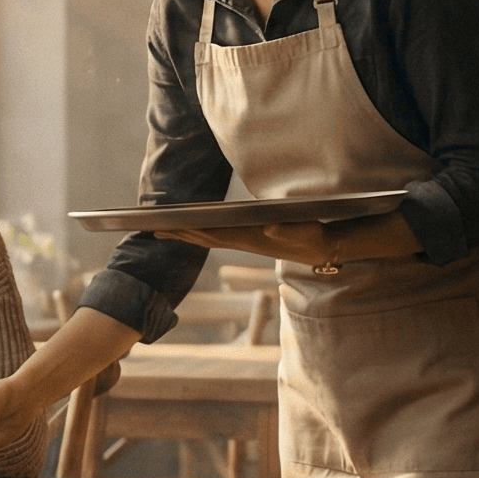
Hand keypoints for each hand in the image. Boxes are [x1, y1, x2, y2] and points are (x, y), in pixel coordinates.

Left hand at [159, 223, 334, 266]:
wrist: (325, 249)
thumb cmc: (316, 237)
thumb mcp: (307, 233)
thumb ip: (290, 230)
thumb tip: (269, 227)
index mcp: (251, 239)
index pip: (214, 235)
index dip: (191, 231)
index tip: (170, 228)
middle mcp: (244, 242)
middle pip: (205, 238)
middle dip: (179, 233)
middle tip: (153, 229)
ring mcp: (246, 242)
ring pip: (209, 238)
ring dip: (187, 234)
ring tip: (165, 229)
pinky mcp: (250, 239)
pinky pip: (219, 236)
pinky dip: (202, 232)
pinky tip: (193, 229)